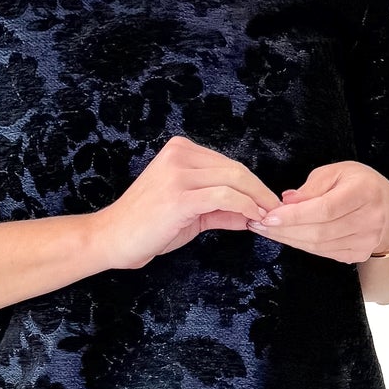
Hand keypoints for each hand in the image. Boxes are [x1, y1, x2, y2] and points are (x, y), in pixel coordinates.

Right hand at [88, 134, 283, 271]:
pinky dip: (245, 207)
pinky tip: (253, 219)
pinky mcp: (180, 195)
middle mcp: (179, 155)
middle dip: (261, 191)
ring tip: (269, 217)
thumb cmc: (146, 226)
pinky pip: (225, 197)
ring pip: (234, 180)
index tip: (267, 203)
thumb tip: (251, 214)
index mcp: (180, 151)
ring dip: (258, 200)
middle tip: (277, 211)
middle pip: (236, 169)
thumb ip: (219, 209)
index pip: (228, 164)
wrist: (112, 238)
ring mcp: (178, 173)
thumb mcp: (189, 212)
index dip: (253, 184)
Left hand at [257, 161, 388, 263]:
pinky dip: (302, 245)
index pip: (324, 209)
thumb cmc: (360, 185)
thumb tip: (287, 202)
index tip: (269, 216)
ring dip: (289, 239)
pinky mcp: (359, 254)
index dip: (294, 215)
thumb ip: (312, 187)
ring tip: (268, 231)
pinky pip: (324, 253)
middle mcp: (369, 219)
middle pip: (319, 231)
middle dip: (284, 230)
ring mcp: (366, 240)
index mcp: (365, 192)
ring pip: (319, 246)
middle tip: (258, 225)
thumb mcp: (338, 172)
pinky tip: (288, 236)